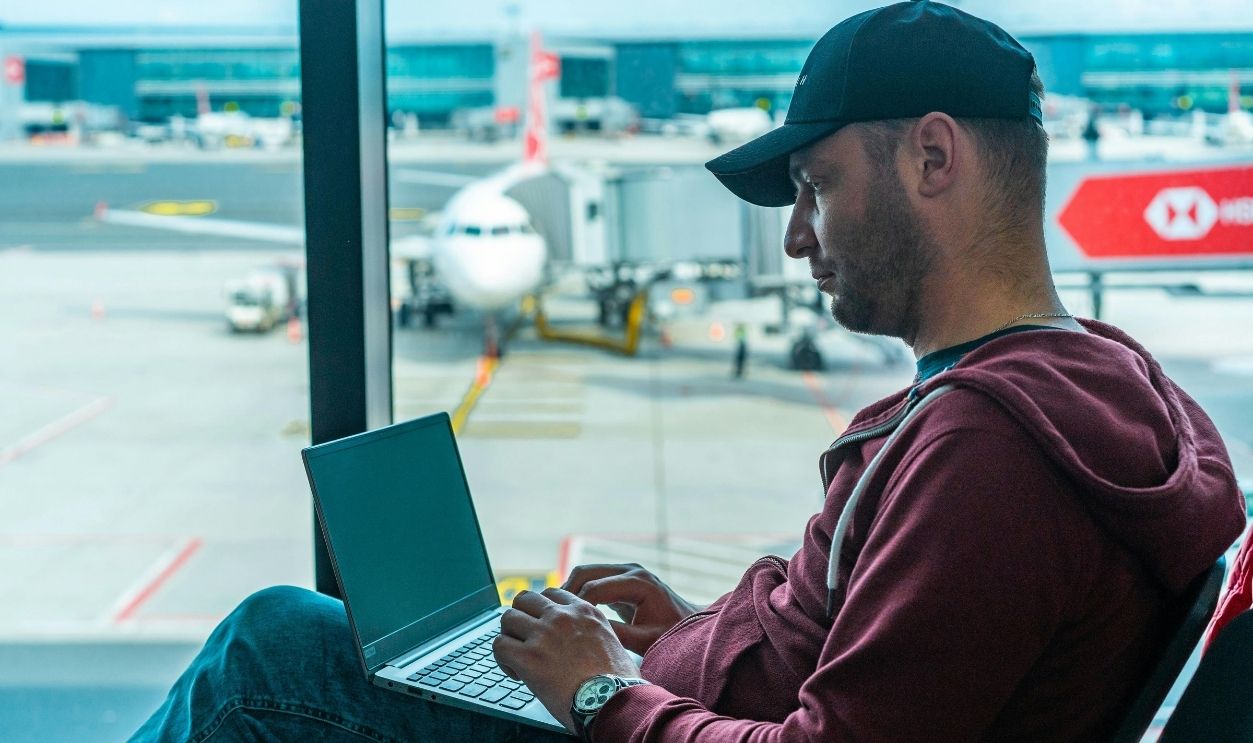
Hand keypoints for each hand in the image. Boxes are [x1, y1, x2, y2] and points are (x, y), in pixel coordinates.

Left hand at [493, 588, 639, 731]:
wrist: (613, 701)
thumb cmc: (617, 681)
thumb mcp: (611, 641)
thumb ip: (591, 632)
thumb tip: (578, 642)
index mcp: (584, 611)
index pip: (550, 594)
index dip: (540, 611)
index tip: (542, 627)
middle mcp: (562, 617)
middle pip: (524, 599)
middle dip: (520, 617)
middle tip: (523, 638)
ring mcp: (543, 635)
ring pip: (508, 618)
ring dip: (509, 637)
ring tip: (517, 657)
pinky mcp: (528, 657)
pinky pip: (499, 646)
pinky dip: (502, 660)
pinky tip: (516, 674)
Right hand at [562, 563, 698, 654]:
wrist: (690, 625)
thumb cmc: (671, 635)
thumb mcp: (645, 639)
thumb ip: (616, 634)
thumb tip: (583, 632)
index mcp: (638, 582)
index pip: (595, 588)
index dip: (575, 606)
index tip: (560, 626)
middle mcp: (630, 570)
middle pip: (585, 572)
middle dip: (566, 593)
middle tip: (550, 616)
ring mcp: (626, 570)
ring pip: (586, 572)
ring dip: (570, 590)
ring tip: (556, 614)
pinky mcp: (621, 577)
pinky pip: (593, 579)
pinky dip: (579, 591)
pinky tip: (569, 611)